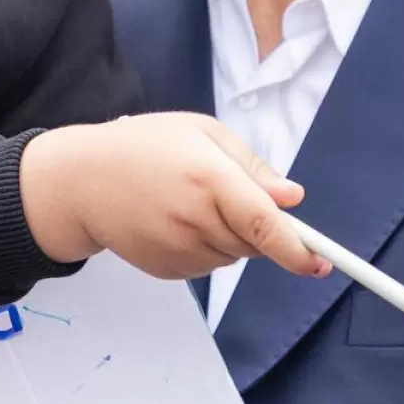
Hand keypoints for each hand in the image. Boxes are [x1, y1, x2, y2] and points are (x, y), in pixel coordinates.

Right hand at [19, 113, 330, 281]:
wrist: (81, 182)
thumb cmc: (143, 146)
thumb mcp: (201, 133)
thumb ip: (251, 167)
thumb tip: (292, 198)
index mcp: (208, 179)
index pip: (264, 224)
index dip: (298, 249)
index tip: (321, 262)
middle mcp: (194, 220)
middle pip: (254, 242)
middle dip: (254, 223)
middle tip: (221, 191)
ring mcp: (178, 250)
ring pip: (232, 255)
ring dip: (229, 234)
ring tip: (190, 200)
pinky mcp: (167, 270)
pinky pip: (207, 265)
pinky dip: (205, 247)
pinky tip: (175, 220)